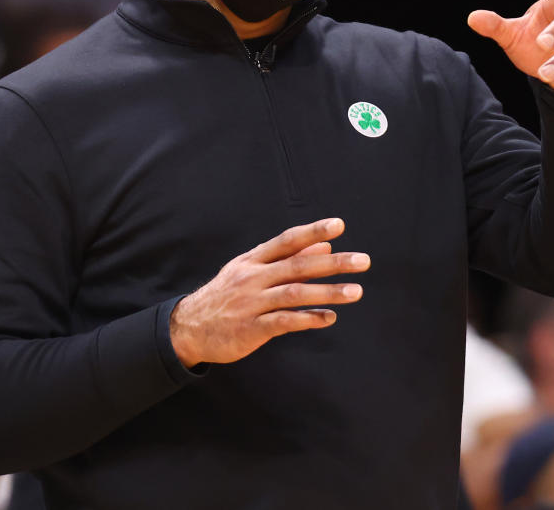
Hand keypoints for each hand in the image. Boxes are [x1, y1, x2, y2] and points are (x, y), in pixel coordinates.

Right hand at [169, 218, 369, 366]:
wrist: (189, 327)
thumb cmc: (227, 296)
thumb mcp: (250, 271)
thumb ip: (286, 259)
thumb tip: (323, 247)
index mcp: (253, 260)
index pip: (287, 240)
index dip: (313, 232)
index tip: (339, 225)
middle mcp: (253, 278)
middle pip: (297, 266)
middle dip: (333, 263)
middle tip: (363, 261)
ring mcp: (251, 303)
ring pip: (295, 293)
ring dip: (328, 292)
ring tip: (356, 292)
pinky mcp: (251, 328)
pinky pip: (285, 322)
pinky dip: (309, 319)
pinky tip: (329, 318)